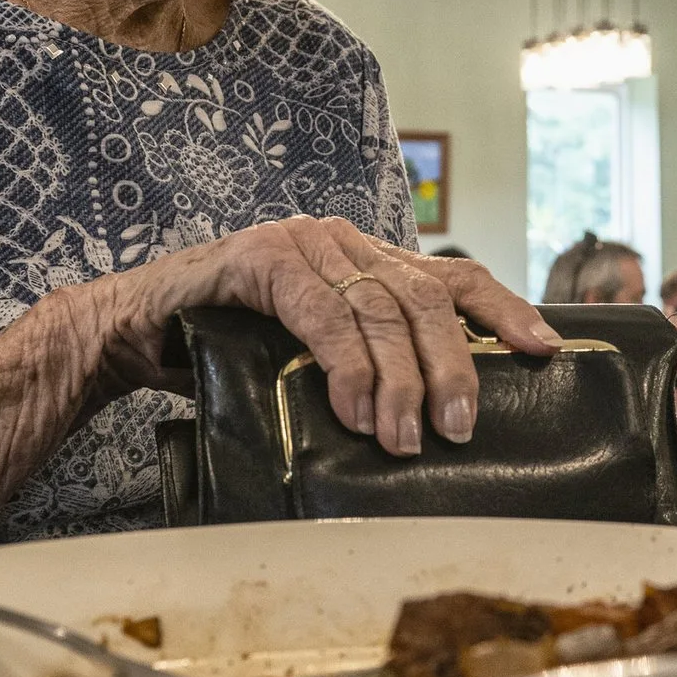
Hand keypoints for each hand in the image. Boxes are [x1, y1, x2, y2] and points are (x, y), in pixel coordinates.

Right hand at [79, 217, 560, 455]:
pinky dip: (346, 364)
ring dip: (399, 380)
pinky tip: (355, 407)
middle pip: (426, 299)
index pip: (454, 277)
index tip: (545, 350)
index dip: (505, 310)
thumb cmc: (224, 347)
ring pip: (380, 309)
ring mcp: (304, 243)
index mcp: (367, 259)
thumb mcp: (311, 358)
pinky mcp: (262, 259)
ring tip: (405, 436)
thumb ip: (365, 368)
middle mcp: (343, 240)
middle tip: (460, 425)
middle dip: (452, 365)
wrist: (132, 328)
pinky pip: (322, 313)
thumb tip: (427, 428)